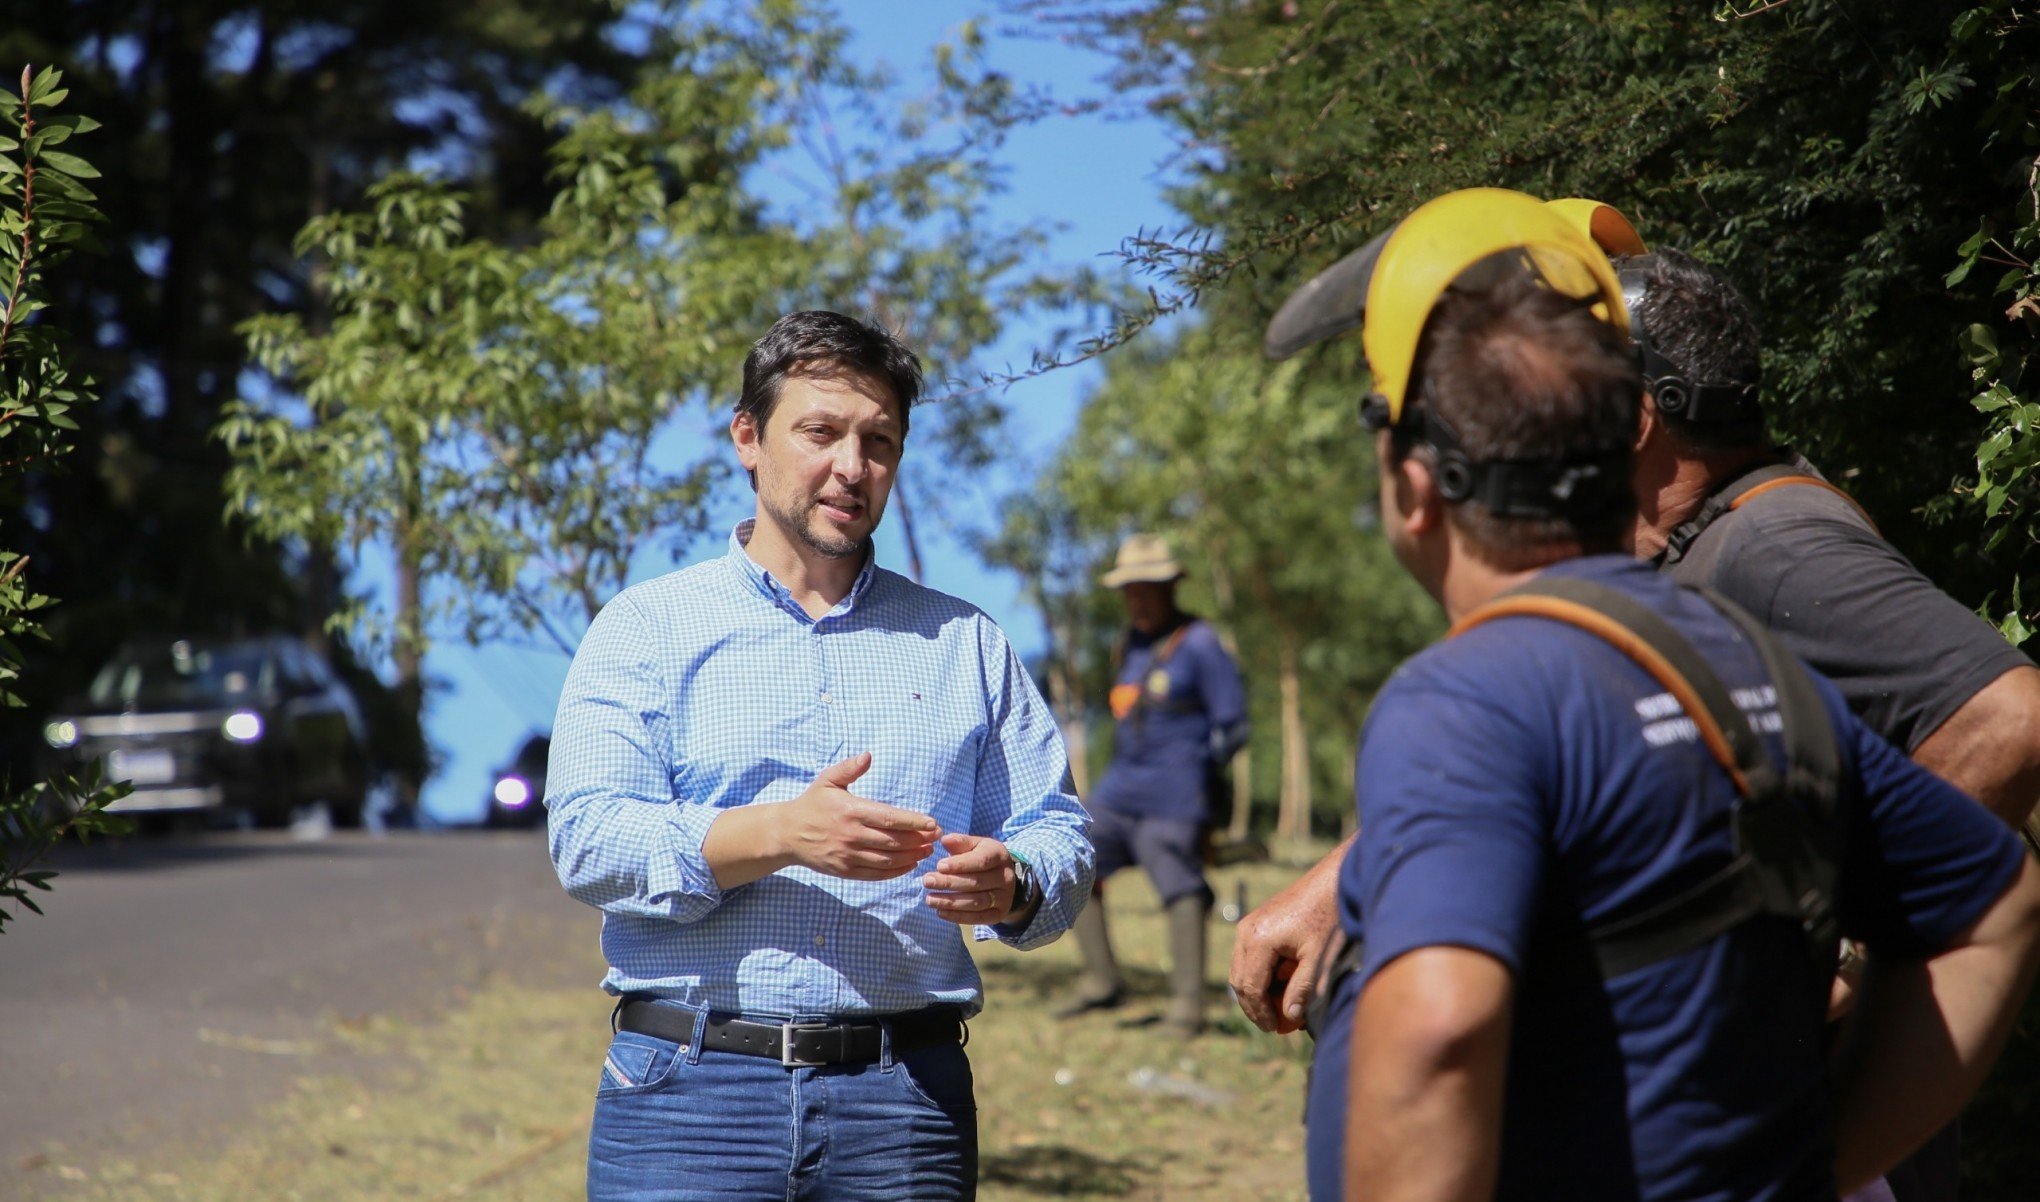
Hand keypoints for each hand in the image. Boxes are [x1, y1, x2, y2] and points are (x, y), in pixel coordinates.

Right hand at [778, 753, 939, 880]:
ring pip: (887, 859)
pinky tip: (909, 865)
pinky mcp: (844, 870)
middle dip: (918, 839)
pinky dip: (895, 871)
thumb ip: (849, 768)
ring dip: (911, 856)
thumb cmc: (812, 804)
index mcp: (851, 811)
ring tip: (927, 850)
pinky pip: (875, 874)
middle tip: (936, 837)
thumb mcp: (828, 781)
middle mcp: (851, 835)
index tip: (933, 823)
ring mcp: (848, 855)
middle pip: (893, 841)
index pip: (890, 818)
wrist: (787, 833)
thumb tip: (868, 755)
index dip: (914, 822)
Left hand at [921, 832, 1022, 924]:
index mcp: (999, 855)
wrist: (1003, 878)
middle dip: (949, 883)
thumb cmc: (982, 857)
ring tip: (929, 899)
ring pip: (976, 902)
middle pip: (976, 882)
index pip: (980, 861)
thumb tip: (945, 840)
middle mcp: (1005, 877)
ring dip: (950, 902)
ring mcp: (1004, 898)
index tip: (938, 866)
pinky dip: (958, 917)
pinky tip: (940, 912)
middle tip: (927, 881)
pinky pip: (978, 918)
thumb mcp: (975, 845)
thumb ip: (960, 842)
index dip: (959, 864)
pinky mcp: (999, 914)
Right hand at [1230, 858, 1341, 1033]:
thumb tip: (1290, 1017)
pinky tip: (1283, 987)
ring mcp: (1248, 926)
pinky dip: (1262, 976)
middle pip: (1239, 982)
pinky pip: (1250, 958)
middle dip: (1255, 1007)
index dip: (1261, 1013)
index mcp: (1258, 940)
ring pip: (1242, 971)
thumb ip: (1302, 989)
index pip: (1250, 988)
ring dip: (1258, 993)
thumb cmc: (1327, 917)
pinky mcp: (1256, 923)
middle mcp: (1246, 931)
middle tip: (1275, 1026)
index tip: (1275, 1030)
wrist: (1332, 881)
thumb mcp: (1317, 958)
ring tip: (1280, 1010)